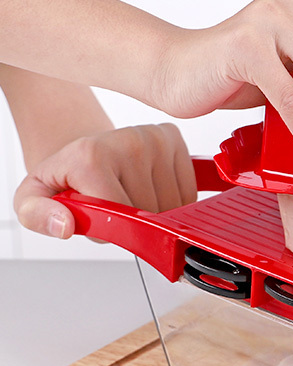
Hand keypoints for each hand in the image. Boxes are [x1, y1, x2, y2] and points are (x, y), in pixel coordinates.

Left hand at [14, 123, 196, 238]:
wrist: (82, 148)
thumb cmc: (65, 176)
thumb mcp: (32, 198)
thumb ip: (36, 215)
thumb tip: (64, 224)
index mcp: (92, 155)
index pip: (123, 215)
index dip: (111, 227)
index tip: (97, 215)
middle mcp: (129, 140)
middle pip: (150, 213)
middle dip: (134, 221)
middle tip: (113, 205)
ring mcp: (155, 138)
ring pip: (172, 207)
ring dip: (155, 213)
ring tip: (130, 195)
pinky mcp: (173, 138)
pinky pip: (187, 193)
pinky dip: (173, 201)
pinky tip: (150, 189)